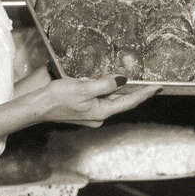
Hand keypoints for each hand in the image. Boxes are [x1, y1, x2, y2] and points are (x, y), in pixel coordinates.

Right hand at [39, 75, 159, 126]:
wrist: (36, 107)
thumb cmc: (57, 99)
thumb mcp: (84, 88)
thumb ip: (105, 84)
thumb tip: (122, 80)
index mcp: (102, 112)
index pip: (130, 101)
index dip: (145, 93)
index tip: (158, 87)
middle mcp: (100, 115)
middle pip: (121, 100)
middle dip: (133, 90)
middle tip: (149, 81)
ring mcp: (92, 114)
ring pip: (110, 99)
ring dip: (116, 89)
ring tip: (128, 80)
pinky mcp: (85, 109)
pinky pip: (100, 98)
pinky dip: (104, 90)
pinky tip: (102, 83)